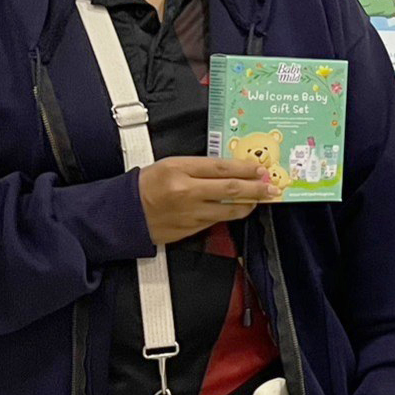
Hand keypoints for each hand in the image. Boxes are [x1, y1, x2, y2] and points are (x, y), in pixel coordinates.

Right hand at [137, 156, 281, 245]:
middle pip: (231, 189)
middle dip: (256, 188)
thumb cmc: (144, 185)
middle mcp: (186, 191)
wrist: (122, 213)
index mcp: (179, 170)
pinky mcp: (189, 230)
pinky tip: (239, 210)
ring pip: (229, 209)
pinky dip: (230, 215)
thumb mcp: (169, 165)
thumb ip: (198, 166)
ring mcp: (189, 213)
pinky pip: (216, 221)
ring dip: (249, 204)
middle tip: (271, 187)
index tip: (260, 169)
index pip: (221, 167)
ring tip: (261, 199)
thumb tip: (228, 169)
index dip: (245, 168)